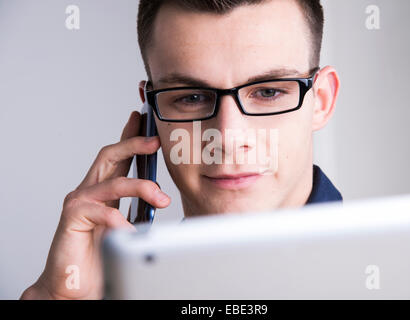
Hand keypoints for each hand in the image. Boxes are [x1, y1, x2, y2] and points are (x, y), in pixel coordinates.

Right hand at [20, 111, 169, 298]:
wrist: (73, 284)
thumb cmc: (98, 255)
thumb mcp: (125, 225)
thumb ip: (136, 208)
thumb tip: (162, 197)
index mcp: (103, 190)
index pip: (117, 157)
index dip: (130, 137)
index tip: (143, 120)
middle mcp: (89, 191)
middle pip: (110, 156)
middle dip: (133, 144)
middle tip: (155, 141)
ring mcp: (79, 202)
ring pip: (112, 182)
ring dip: (141, 187)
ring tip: (161, 199)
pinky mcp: (72, 218)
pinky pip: (103, 212)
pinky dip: (121, 220)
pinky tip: (130, 230)